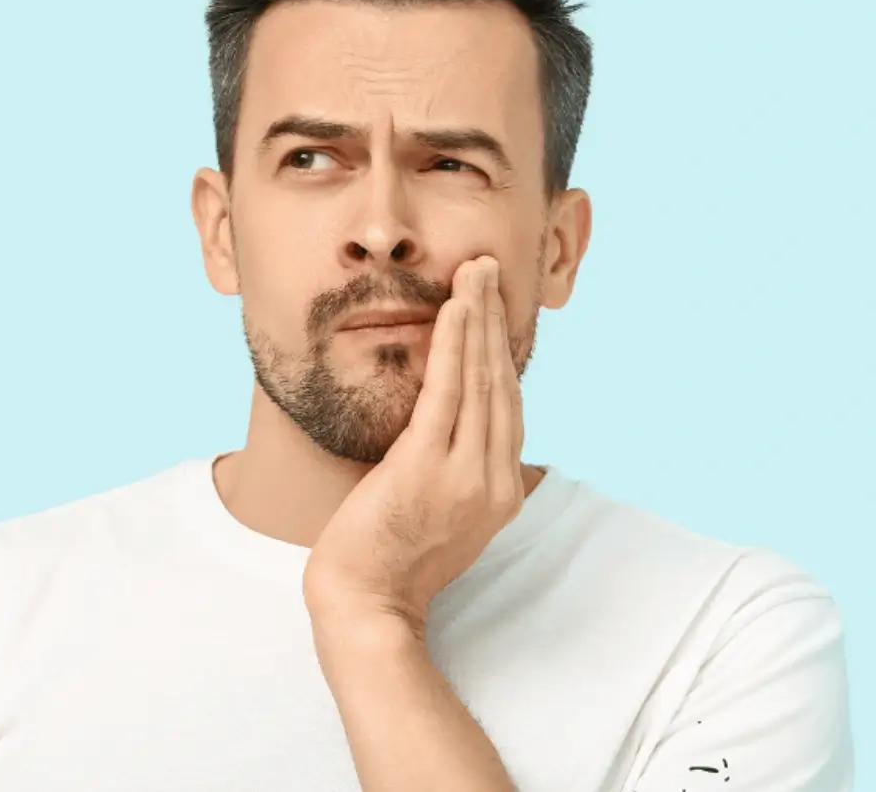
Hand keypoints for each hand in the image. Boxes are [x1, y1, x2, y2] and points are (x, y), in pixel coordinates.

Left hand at [303, 256, 525, 635]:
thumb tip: (449, 434)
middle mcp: (495, 480)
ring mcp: (466, 475)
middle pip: (502, 383)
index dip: (502, 351)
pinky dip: (452, 347)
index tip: (493, 307)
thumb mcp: (442, 517)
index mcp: (502, 491)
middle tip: (488, 269)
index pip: (508, 405)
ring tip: (473, 273)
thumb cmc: (390, 564)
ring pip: (480, 379)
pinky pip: (446, 393)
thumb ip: (456, 474)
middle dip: (495, 320)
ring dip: (477, 319)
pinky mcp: (427, 468)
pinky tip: (451, 311)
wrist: (367, 605)